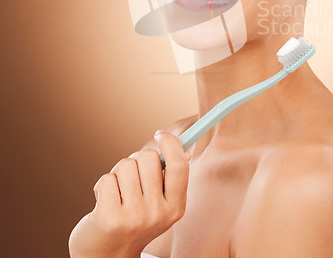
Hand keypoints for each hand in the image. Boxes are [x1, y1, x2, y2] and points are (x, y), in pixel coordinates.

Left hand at [69, 131, 190, 257]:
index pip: (179, 165)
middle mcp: (158, 213)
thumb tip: (183, 148)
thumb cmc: (134, 219)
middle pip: (149, 159)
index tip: (160, 134)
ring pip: (125, 166)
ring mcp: (134, 217)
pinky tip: (104, 202)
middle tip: (132, 178)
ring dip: (118, 174)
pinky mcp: (110, 218)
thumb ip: (170, 178)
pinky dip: (102, 186)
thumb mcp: (160, 203)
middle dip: (137, 161)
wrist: (108, 255)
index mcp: (175, 207)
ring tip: (117, 193)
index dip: (171, 144)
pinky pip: (107, 179)